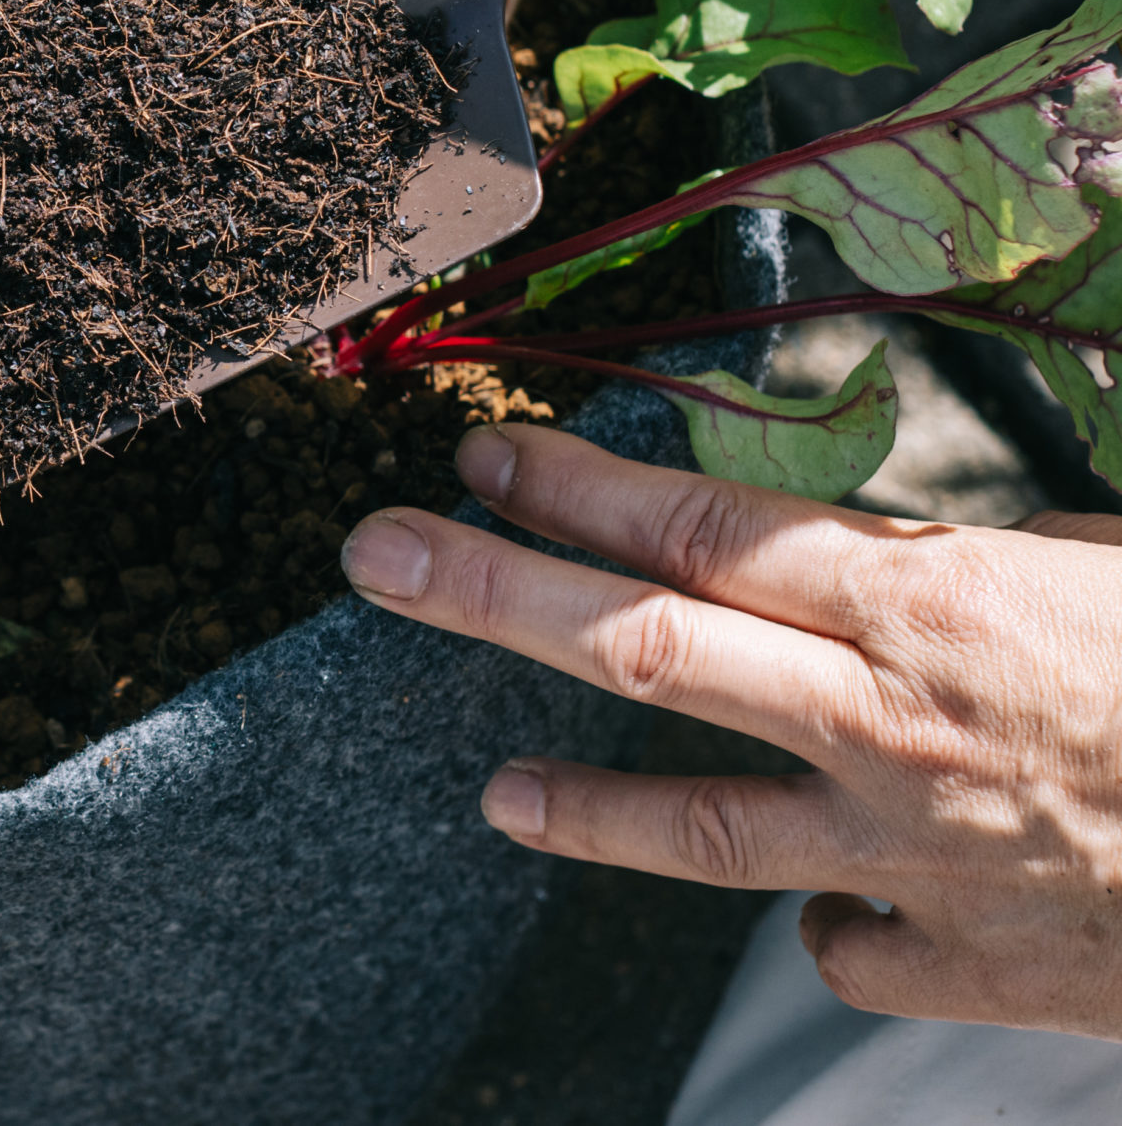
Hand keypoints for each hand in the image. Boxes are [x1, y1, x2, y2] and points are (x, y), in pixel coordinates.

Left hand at [342, 423, 1121, 1038]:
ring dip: (580, 804)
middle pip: (640, 651)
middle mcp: (885, 729)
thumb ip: (948, 567)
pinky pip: (846, 943)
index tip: (475, 458)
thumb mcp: (1096, 563)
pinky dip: (821, 917)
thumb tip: (854, 554)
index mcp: (927, 605)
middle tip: (374, 557)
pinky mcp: (966, 965)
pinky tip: (809, 904)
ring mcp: (908, 859)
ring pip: (693, 829)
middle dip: (487, 595)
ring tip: (494, 794)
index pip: (696, 532)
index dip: (569, 491)